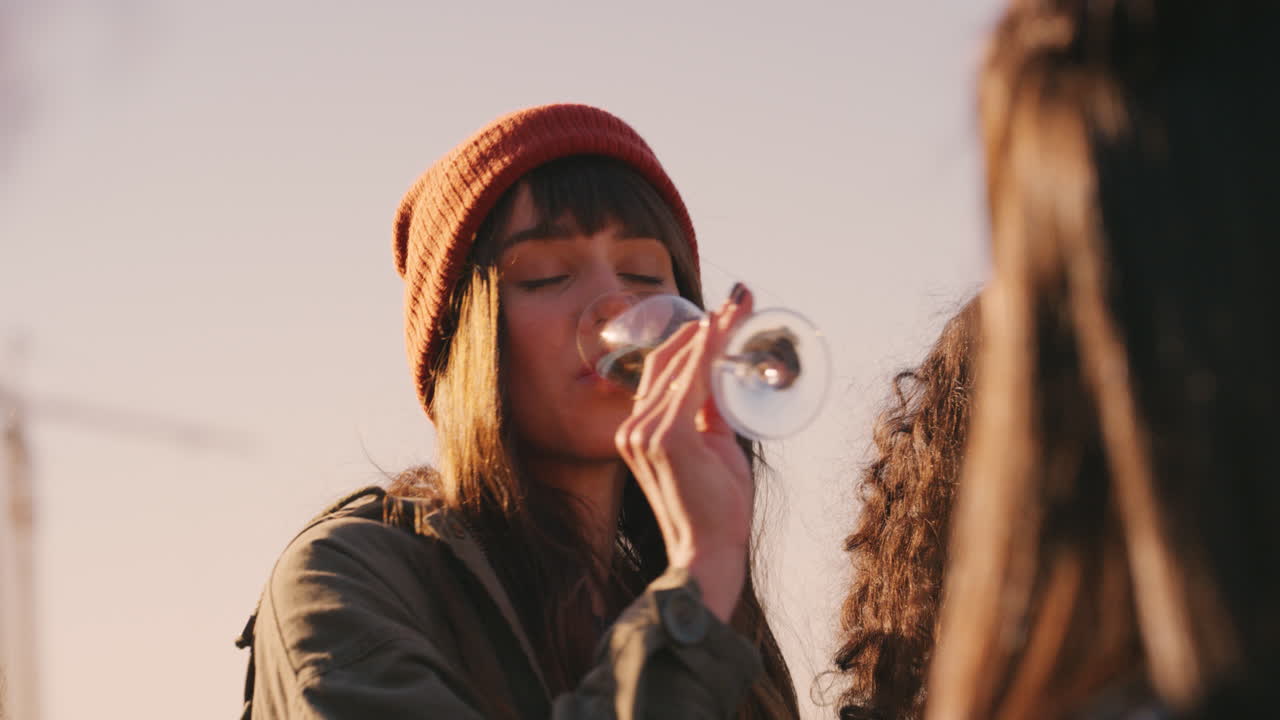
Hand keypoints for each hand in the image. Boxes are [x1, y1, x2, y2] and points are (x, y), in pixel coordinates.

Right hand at [615, 284, 754, 622]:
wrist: (707, 552)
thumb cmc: (714, 509)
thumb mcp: (714, 450)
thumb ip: (711, 415)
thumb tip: (723, 382)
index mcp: (639, 431)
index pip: (660, 372)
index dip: (690, 339)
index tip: (720, 314)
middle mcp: (634, 427)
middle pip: (666, 361)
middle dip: (704, 327)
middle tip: (738, 300)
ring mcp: (644, 432)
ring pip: (679, 367)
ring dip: (710, 333)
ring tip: (737, 307)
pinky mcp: (664, 438)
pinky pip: (689, 383)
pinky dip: (707, 353)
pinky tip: (721, 330)